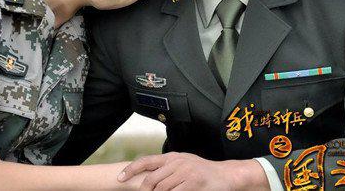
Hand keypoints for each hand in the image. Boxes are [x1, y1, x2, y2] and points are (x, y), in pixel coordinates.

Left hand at [117, 152, 269, 190]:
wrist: (225, 176)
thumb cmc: (201, 172)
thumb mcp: (182, 164)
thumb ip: (166, 168)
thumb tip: (147, 175)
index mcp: (171, 157)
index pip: (146, 161)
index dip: (131, 170)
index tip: (119, 178)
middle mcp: (176, 162)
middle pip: (151, 180)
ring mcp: (185, 172)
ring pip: (161, 189)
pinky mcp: (193, 183)